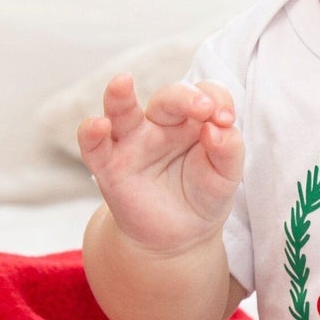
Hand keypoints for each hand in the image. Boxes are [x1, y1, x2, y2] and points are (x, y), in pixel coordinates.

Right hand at [77, 74, 243, 253]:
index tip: (227, 119)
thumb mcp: (226, 176)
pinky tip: (97, 126)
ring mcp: (133, 142)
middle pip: (168, 98)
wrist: (179, 237)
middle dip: (185, 98)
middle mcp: (162, 125)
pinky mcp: (109, 166)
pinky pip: (94, 146)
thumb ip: (229, 149)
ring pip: (121, 111)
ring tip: (122, 82)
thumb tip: (217, 127)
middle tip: (205, 108)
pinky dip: (90, 134)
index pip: (205, 94)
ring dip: (119, 95)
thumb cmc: (204, 196)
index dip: (217, 98)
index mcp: (193, 121)